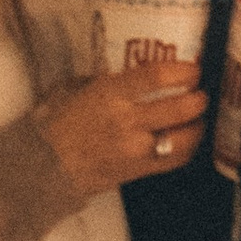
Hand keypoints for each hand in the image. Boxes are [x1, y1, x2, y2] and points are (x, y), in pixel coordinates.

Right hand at [36, 53, 207, 197]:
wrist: (40, 168)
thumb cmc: (51, 125)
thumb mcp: (70, 88)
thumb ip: (100, 80)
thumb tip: (122, 74)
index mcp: (109, 94)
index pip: (157, 76)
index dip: (182, 70)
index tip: (193, 68)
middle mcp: (127, 121)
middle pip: (180, 108)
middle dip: (197, 99)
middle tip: (200, 93)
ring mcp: (135, 149)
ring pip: (184, 138)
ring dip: (197, 126)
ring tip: (198, 118)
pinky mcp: (137, 171)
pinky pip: (174, 161)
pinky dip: (187, 149)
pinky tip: (187, 140)